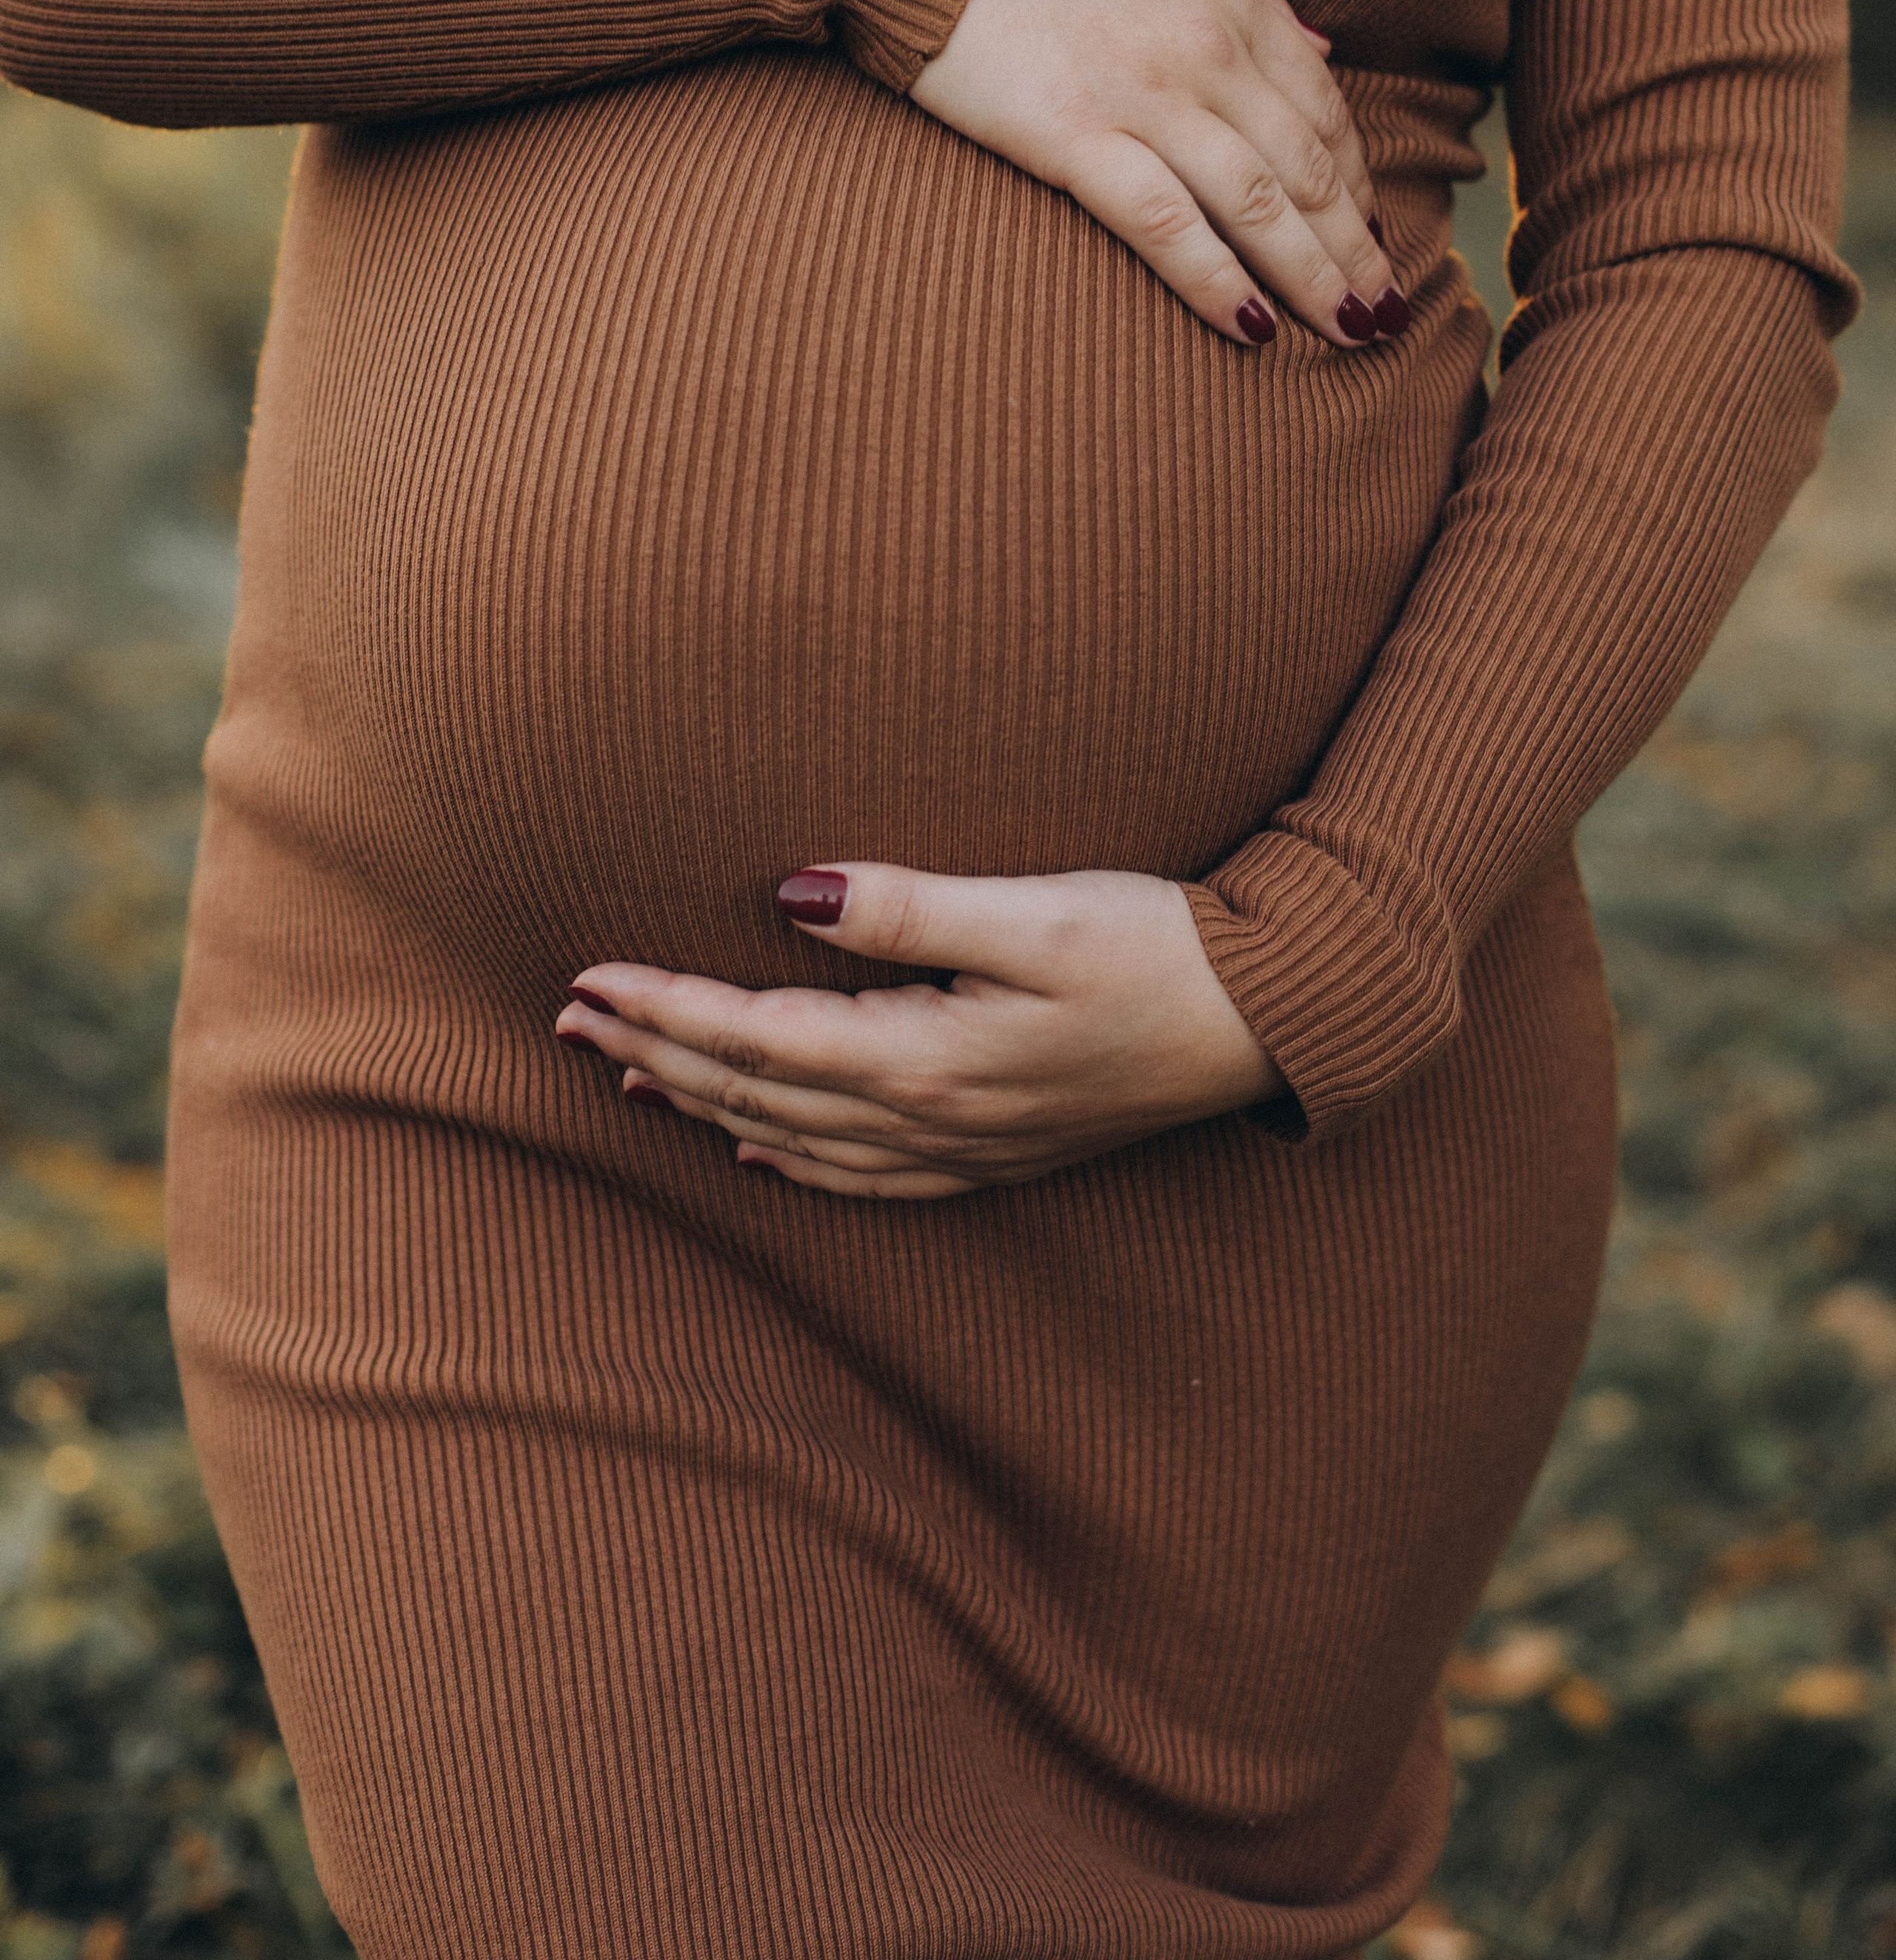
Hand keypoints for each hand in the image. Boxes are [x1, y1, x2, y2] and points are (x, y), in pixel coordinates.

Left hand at [555, 864, 1285, 1198]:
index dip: (665, 1009)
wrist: (1269, 1020)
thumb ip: (905, 907)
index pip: (758, 1037)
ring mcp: (963, 1146)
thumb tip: (786, 893)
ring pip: (795, 1137)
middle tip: (564, 1022)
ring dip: (702, 1105)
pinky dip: (791, 1161)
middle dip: (654, 1056)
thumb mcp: (1036, 911)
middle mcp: (930, 1119)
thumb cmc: (1162, 947)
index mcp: (927, 1057)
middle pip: (756, 1093)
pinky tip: (756, 1146)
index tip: (585, 977)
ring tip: (625, 1076)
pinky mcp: (996, 1148)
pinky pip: (861, 1176)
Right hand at [910, 0, 1405, 349]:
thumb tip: (1314, 44)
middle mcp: (1207, 46)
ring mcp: (1145, 93)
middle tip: (1386, 311)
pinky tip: (1254, 331)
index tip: (1374, 235)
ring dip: (1316, 277)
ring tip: (1353, 334)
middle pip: (1308, 166)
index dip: (1359, 180)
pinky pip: (1166, 224)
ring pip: (1258, 204)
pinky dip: (1219, 281)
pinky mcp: (1074, 134)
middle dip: (1357, 246)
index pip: (1322, 106)